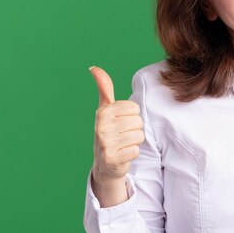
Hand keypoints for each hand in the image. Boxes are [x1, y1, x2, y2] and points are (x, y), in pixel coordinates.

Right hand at [90, 66, 144, 184]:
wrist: (104, 164)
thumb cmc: (109, 132)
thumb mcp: (106, 110)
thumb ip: (104, 89)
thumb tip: (94, 67)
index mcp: (103, 112)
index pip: (134, 108)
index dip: (132, 116)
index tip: (121, 122)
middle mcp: (101, 126)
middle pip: (138, 122)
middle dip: (134, 130)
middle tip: (122, 135)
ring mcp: (105, 143)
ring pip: (139, 136)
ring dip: (134, 142)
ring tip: (123, 144)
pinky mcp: (112, 158)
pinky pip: (136, 151)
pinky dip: (132, 154)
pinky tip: (122, 154)